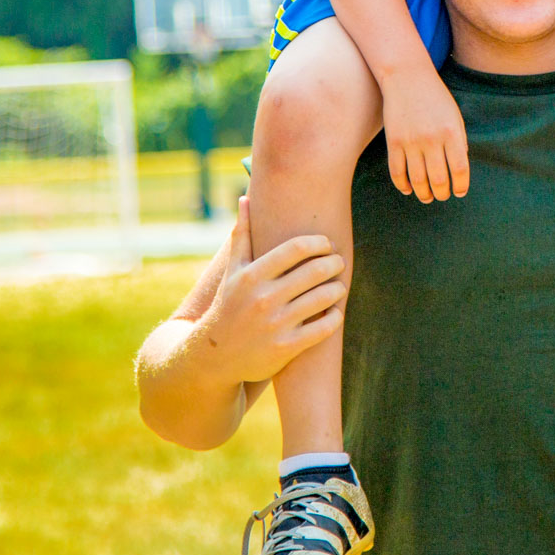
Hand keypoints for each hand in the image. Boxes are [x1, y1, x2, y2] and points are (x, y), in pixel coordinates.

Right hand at [202, 198, 347, 383]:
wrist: (215, 356)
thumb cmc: (229, 305)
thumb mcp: (231, 271)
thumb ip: (241, 235)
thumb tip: (245, 198)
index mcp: (252, 275)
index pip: (296, 248)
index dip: (319, 243)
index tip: (326, 245)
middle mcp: (263, 298)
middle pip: (315, 270)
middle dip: (334, 263)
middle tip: (339, 262)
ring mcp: (275, 324)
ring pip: (324, 298)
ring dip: (338, 288)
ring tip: (338, 286)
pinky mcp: (286, 348)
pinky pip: (324, 328)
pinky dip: (335, 317)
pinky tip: (335, 311)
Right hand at [381, 64, 469, 201]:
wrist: (407, 77)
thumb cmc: (435, 97)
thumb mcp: (454, 116)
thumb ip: (458, 141)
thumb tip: (458, 170)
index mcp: (452, 132)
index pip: (459, 169)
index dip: (460, 186)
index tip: (459, 192)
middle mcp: (432, 139)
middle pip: (438, 179)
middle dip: (442, 193)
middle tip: (442, 196)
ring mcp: (411, 141)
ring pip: (418, 180)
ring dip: (424, 194)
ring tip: (427, 197)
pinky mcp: (394, 141)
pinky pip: (397, 172)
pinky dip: (403, 185)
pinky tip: (408, 189)